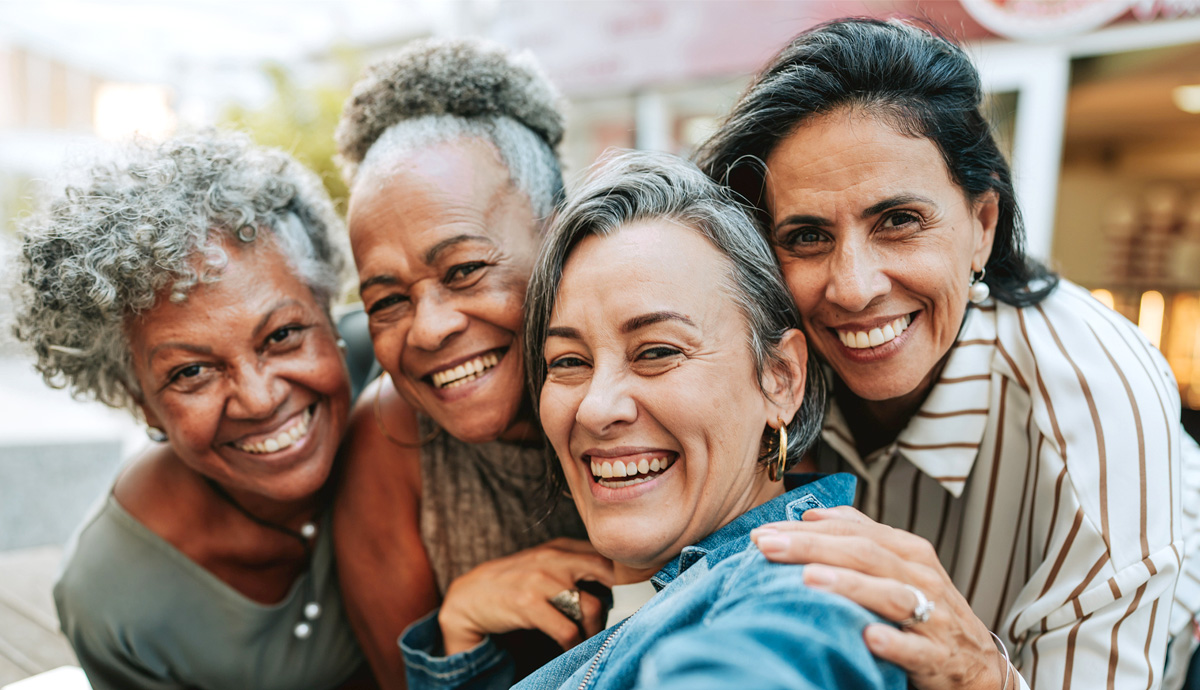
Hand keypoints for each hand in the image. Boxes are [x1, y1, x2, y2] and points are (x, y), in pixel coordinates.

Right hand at [438, 538, 615, 654]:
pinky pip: (566, 630)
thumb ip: (576, 563)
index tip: (637, 595)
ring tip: (593, 639)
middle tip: (624, 617)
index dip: (628, 575)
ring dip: (595, 629)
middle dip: (621, 598)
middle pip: (606, 573)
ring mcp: (541, 580)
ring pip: (590, 607)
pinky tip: (572, 648)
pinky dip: (574, 644)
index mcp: (561, 547)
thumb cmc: (515, 581)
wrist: (471, 595)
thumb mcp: (545, 563)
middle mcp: (554, 559)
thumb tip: (618, 579)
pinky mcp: (528, 604)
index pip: (607, 555)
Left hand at [751, 506, 1009, 689]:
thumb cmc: (928, 610)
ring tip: (808, 579)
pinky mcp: (939, 657)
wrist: (978, 665)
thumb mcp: (898, 567)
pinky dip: (894, 643)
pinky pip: (916, 649)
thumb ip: (860, 536)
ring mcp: (934, 617)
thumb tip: (812, 515)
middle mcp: (922, 577)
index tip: (763, 533)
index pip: (852, 531)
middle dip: (812, 548)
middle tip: (767, 546)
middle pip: (864, 554)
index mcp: (908, 552)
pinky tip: (868, 638)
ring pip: (890, 595)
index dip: (806, 530)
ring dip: (849, 586)